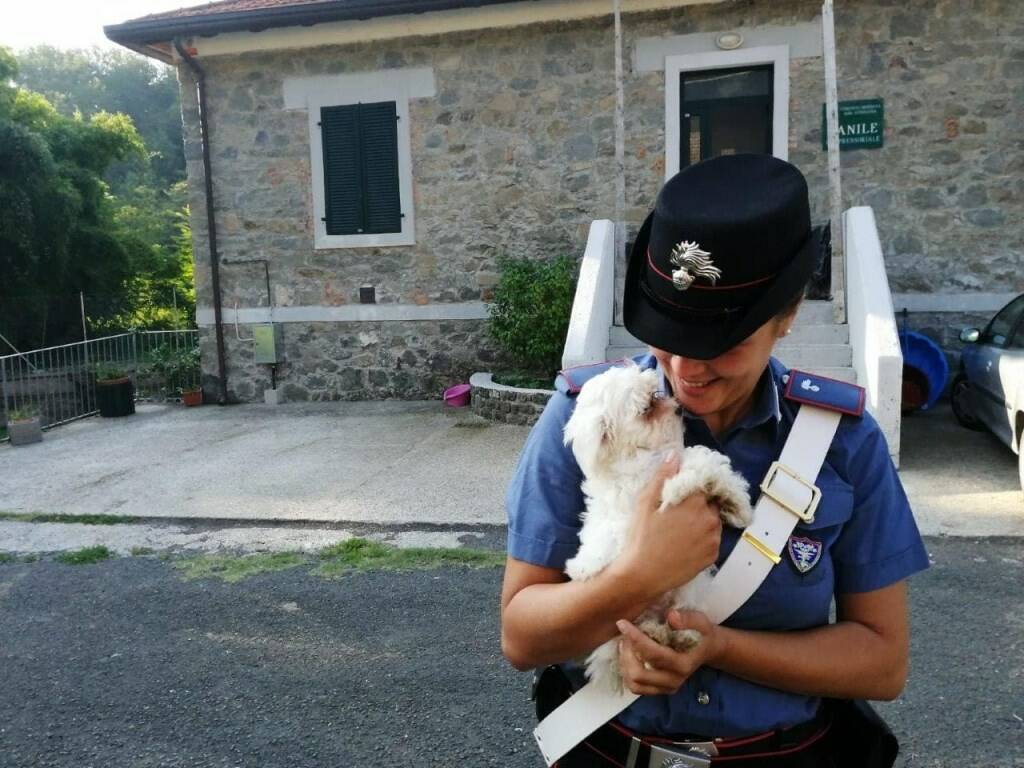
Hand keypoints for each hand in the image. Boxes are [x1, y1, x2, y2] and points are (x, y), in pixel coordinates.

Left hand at [616, 610, 724, 695]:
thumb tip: (671, 617)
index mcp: (682, 665)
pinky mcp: (660, 690)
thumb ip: (687, 619)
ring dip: (624, 664)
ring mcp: (666, 688)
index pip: (653, 654)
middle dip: (627, 653)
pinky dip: (627, 672)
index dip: (635, 638)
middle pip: (638, 674)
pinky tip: (629, 655)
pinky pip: (636, 687)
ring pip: (634, 684)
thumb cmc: (702, 633)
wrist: (708, 648)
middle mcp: (673, 680)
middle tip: (624, 635)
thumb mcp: (700, 621)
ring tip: (625, 644)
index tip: (622, 623)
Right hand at [617, 452, 721, 597]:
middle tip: (680, 511)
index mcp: (694, 501)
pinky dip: (704, 538)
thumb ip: (663, 476)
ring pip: (713, 521)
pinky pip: (713, 539)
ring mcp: (714, 538)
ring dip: (703, 520)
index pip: (704, 482)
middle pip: (710, 502)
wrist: (643, 575)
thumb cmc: (641, 537)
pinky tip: (686, 543)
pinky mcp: (713, 555)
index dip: (695, 484)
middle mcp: (710, 518)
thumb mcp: (646, 503)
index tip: (685, 490)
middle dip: (699, 503)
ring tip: (682, 529)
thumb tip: (674, 455)